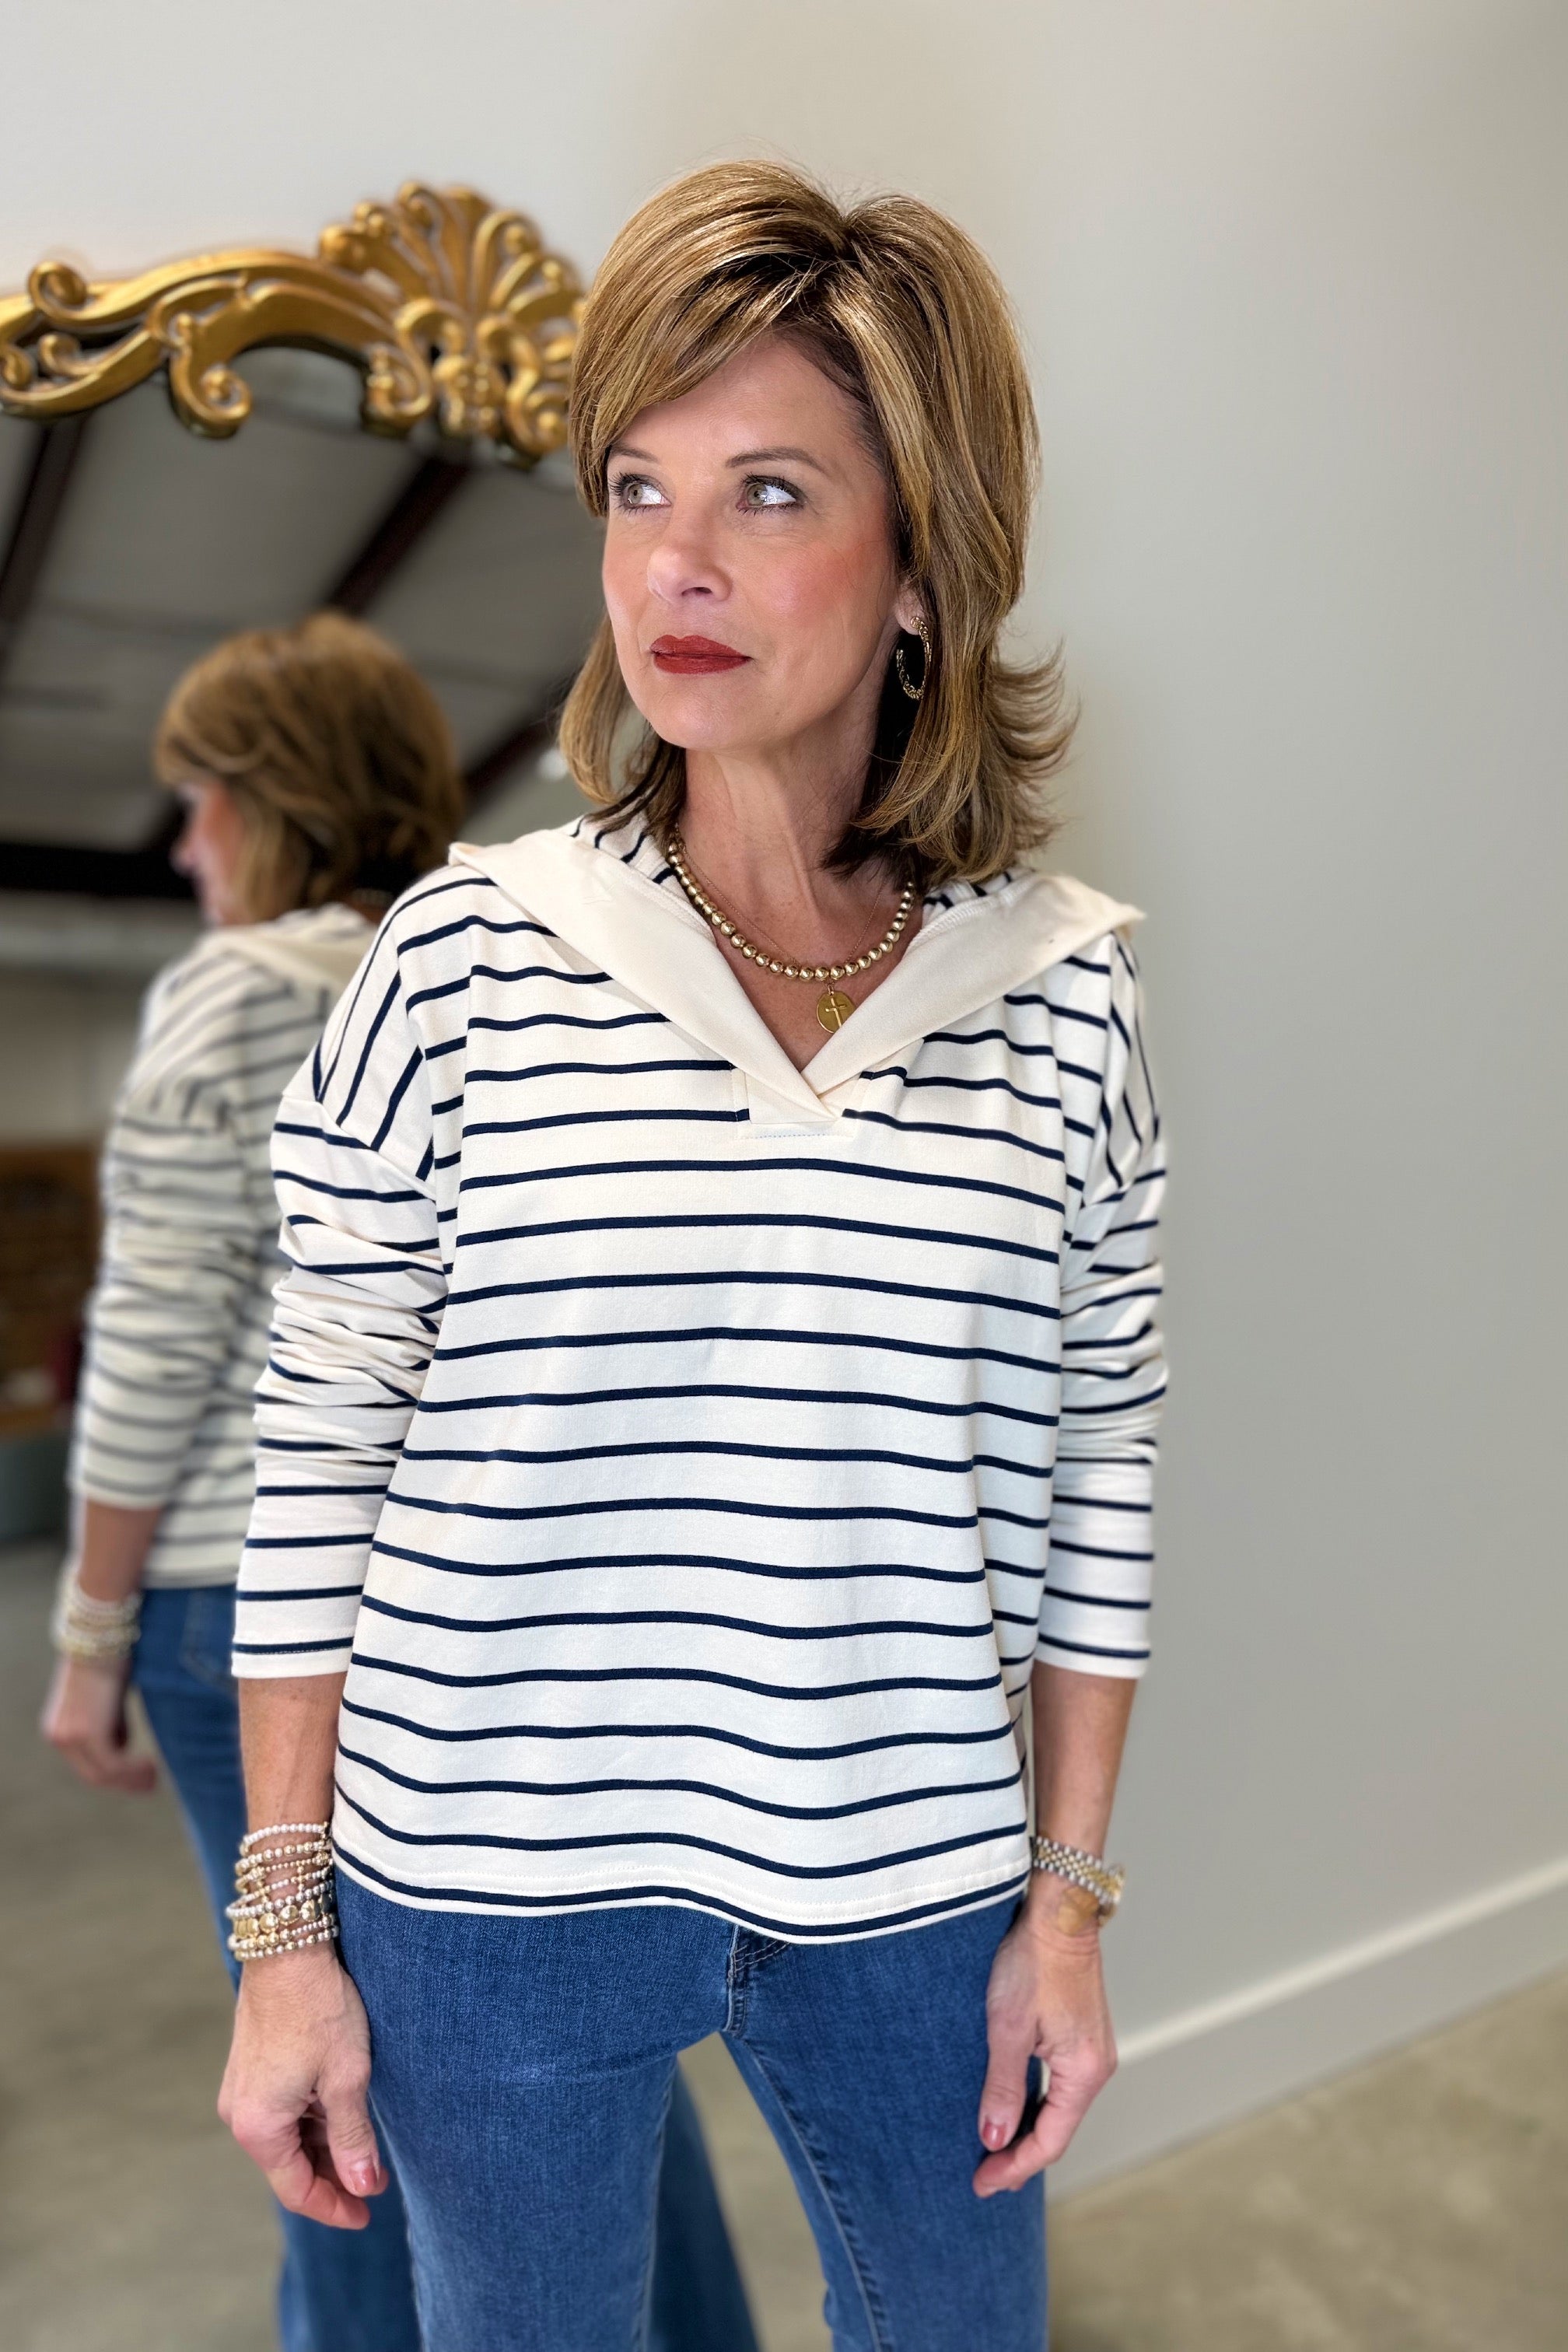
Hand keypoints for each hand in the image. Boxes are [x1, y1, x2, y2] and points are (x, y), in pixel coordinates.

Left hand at [41, 1655, 156, 1793]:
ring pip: (104, 1773)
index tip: (140, 1776)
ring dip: (132, 1778)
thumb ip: (110, 1720)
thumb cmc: (110, 1655)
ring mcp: (70, 1735)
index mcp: (58, 1727)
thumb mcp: (106, 1696)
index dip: (114, 1775)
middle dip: (125, 1783)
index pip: (86, 1763)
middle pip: (94, 1774)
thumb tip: (124, 1743)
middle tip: (151, 1784)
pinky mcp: (87, 1732)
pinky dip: (134, 1769)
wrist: (102, 1632)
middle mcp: (58, 1735)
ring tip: (155, 1775)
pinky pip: (112, 1764)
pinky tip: (153, 1764)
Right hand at [220, 1945, 387, 2229]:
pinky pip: (282, 2112)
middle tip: (376, 2183)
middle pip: (289, 2166)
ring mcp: (243, 2090)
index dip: (334, 2207)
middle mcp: (240, 2115)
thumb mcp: (346, 2077)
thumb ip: (353, 2137)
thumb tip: (361, 2187)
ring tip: (367, 2149)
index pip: (297, 2190)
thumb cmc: (318, 2008)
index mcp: (258, 2126)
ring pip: (288, 2138)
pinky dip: (312, 2121)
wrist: (288, 1946)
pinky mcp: (251, 2068)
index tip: (367, 2214)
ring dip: (325, 2148)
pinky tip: (343, 2115)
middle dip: (333, 2178)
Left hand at [973, 1879, 1116, 2194]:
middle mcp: (1096, 2068)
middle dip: (1021, 2157)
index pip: (1050, 2141)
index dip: (1015, 2166)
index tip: (981, 2183)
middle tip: (984, 2178)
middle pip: (1059, 2130)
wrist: (1059, 1912)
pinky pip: (1061, 2087)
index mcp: (1084, 2072)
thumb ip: (1003, 2087)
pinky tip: (1015, 2110)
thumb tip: (995, 2140)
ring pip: (1060, 2109)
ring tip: (994, 2153)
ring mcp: (1092, 2052)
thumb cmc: (1033, 1962)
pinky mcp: (1082, 2036)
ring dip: (1028, 2132)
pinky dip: (1037, 2106)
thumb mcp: (1007, 2027)